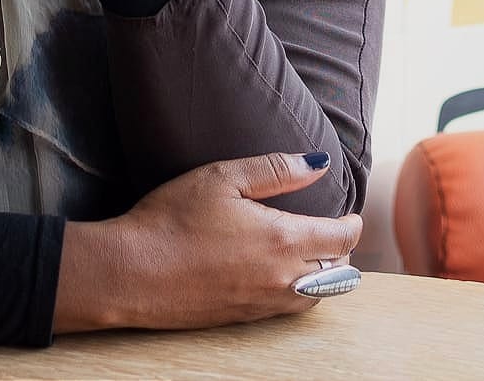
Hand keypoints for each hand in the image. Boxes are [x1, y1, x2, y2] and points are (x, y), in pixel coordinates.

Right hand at [54, 152, 362, 332]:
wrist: (131, 272)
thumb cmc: (171, 218)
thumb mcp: (221, 178)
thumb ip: (276, 170)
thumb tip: (319, 164)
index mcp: (282, 240)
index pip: (341, 239)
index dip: (353, 225)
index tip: (351, 214)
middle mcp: (281, 278)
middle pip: (338, 272)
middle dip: (342, 251)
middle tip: (335, 232)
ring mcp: (263, 303)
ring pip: (317, 296)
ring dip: (326, 276)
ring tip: (314, 256)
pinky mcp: (244, 318)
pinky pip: (289, 310)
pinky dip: (301, 293)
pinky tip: (282, 277)